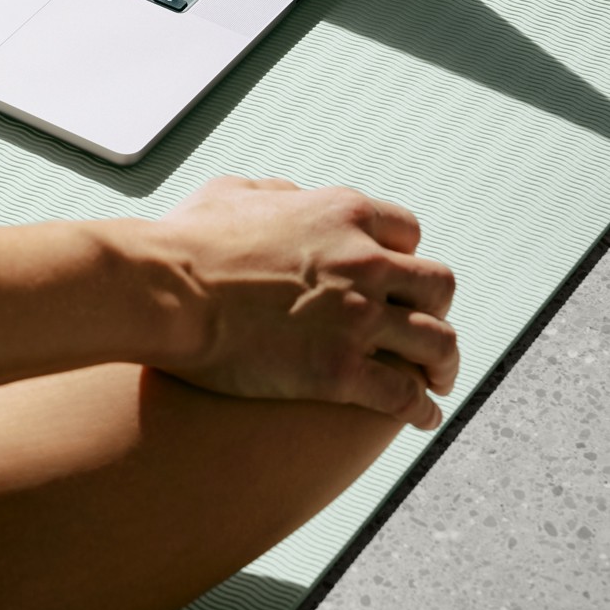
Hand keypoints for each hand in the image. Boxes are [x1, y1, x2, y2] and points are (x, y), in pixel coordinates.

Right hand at [153, 176, 457, 429]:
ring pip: (437, 343)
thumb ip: (276, 191)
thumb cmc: (186, 242)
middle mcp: (364, 262)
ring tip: (439, 380)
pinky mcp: (340, 373)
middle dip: (435, 308)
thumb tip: (293, 195)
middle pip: (437, 286)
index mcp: (341, 214)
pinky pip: (406, 395)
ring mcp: (357, 319)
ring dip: (443, 363)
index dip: (404, 257)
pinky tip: (423, 418)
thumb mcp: (234, 193)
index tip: (397, 278)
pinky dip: (422, 408)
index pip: (407, 232)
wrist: (165, 292)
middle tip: (426, 327)